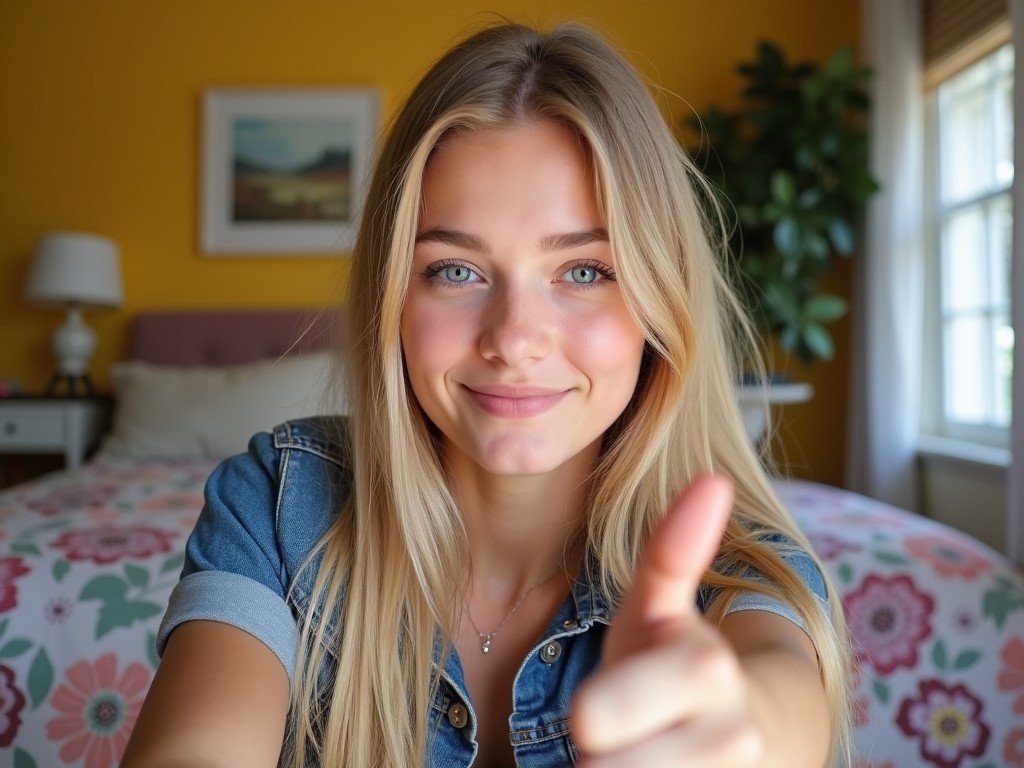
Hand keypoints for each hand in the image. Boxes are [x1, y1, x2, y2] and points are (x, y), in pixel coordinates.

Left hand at [570, 474, 764, 766]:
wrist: (753, 734)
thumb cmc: (676, 667)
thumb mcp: (660, 609)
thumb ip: (674, 550)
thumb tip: (714, 478)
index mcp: (707, 672)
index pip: (632, 703)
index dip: (608, 711)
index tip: (587, 720)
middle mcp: (731, 736)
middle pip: (628, 767)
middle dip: (609, 761)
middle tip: (606, 748)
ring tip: (626, 758)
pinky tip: (638, 766)